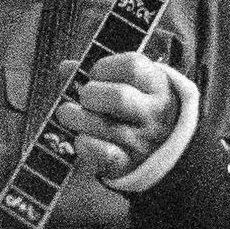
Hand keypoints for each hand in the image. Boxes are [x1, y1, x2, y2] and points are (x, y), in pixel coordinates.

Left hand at [57, 49, 190, 186]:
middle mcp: (153, 112)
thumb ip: (99, 73)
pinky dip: (84, 144)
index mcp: (156, 85)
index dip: (104, 67)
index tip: (94, 74)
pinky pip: (103, 153)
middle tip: (83, 97)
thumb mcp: (132, 83)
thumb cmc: (136, 105)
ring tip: (69, 115)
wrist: (163, 145)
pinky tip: (80, 138)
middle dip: (90, 94)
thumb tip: (66, 67)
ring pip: (106, 126)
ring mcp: (143, 139)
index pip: (132, 67)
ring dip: (77, 118)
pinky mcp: (128, 162)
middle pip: (120, 97)